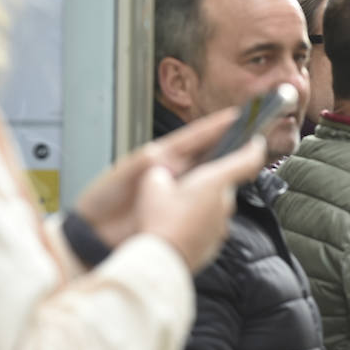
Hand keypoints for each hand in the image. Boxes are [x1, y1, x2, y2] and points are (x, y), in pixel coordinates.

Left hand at [75, 109, 246, 245]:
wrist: (94, 234)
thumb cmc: (102, 200)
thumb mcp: (122, 173)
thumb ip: (145, 163)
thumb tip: (161, 154)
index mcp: (161, 156)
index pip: (196, 136)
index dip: (218, 125)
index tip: (239, 115)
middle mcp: (173, 172)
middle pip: (210, 155)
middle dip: (232, 145)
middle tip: (255, 139)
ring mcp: (177, 193)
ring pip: (211, 179)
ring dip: (228, 174)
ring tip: (248, 166)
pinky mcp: (177, 213)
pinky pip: (204, 205)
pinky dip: (218, 202)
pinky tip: (227, 200)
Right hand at [137, 137, 266, 271]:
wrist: (162, 261)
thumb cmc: (159, 221)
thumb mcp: (152, 186)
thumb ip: (162, 174)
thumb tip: (161, 174)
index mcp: (214, 182)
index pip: (247, 161)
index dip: (254, 149)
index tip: (256, 142)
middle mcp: (224, 204)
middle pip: (224, 185)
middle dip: (209, 182)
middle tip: (186, 185)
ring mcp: (222, 226)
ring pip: (216, 207)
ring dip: (203, 205)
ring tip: (177, 211)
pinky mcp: (215, 244)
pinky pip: (210, 227)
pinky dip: (199, 224)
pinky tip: (178, 228)